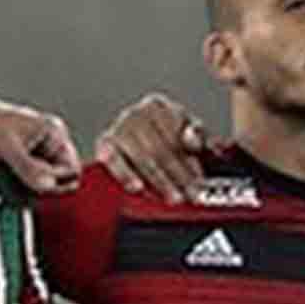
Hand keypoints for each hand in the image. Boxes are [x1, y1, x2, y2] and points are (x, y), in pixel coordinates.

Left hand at [0, 94, 87, 193]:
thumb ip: (29, 168)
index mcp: (53, 133)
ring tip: (6, 182)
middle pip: (56, 180)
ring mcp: (30, 153)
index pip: (72, 170)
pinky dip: (13, 188)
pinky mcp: (15, 162)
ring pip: (38, 184)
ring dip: (23, 190)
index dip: (57, 183)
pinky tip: (0, 183)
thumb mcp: (7, 146)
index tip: (39, 188)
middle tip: (19, 187)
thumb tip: (49, 187)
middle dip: (38, 188)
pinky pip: (22, 183)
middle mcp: (45, 143)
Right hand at [92, 91, 216, 193]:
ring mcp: (118, 128)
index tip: (199, 180)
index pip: (176, 134)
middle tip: (191, 195)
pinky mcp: (104, 145)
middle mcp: (135, 114)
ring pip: (142, 158)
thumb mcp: (192, 136)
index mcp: (158, 106)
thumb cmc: (172, 142)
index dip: (189, 160)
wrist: (149, 148)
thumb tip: (192, 137)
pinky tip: (138, 188)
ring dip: (160, 181)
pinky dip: (126, 175)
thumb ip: (200, 136)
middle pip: (160, 149)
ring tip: (174, 197)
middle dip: (178, 176)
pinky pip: (115, 162)